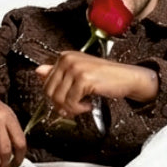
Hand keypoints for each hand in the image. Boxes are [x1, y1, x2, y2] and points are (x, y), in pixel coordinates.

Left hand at [34, 51, 157, 116]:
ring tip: (83, 106)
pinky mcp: (83, 79)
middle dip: (61, 105)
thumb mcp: (79, 73)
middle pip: (49, 92)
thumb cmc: (105, 77)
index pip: (46, 83)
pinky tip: (89, 104)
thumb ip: (58, 73)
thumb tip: (38, 72)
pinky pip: (71, 102)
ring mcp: (75, 68)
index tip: (67, 103)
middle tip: (75, 108)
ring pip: (59, 99)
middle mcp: (67, 59)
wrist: (127, 78)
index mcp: (64, 57)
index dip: (55, 98)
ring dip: (71, 108)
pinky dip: (79, 109)